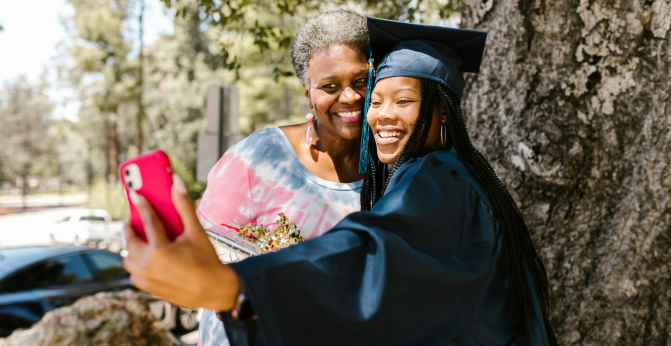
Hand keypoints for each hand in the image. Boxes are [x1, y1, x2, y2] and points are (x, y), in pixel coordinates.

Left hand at [123, 174, 240, 310]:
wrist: (215, 291)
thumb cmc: (208, 261)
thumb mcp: (197, 232)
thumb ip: (184, 206)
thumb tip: (176, 182)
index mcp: (160, 250)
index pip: (147, 221)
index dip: (141, 205)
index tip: (134, 193)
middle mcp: (148, 265)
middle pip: (130, 240)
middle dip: (130, 226)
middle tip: (134, 217)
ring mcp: (146, 279)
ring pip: (128, 258)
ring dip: (132, 246)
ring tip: (140, 237)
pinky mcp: (147, 288)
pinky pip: (133, 272)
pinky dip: (136, 263)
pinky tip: (147, 256)